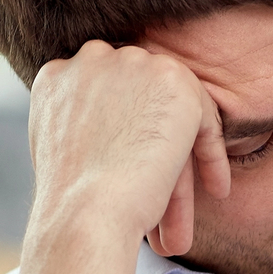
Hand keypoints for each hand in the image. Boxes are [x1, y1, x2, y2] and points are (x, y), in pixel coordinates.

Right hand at [25, 40, 229, 255]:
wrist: (85, 211)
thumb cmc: (68, 204)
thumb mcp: (59, 154)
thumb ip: (78, 128)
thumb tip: (103, 139)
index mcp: (56, 76)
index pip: (103, 98)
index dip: (122, 135)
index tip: (130, 172)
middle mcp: (92, 58)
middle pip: (139, 104)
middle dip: (153, 151)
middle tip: (162, 195)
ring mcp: (133, 64)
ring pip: (170, 114)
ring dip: (181, 164)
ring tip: (189, 215)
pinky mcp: (173, 80)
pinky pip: (203, 118)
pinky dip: (212, 155)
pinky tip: (216, 188)